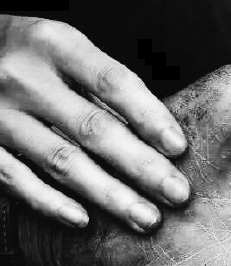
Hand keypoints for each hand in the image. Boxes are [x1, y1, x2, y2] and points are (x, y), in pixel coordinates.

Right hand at [0, 16, 190, 232]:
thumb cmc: (36, 58)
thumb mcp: (69, 51)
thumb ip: (108, 86)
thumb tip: (166, 140)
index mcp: (55, 44)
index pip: (112, 83)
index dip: (149, 116)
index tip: (179, 148)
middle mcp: (24, 77)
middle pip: (93, 129)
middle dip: (142, 166)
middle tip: (177, 194)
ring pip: (62, 161)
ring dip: (110, 195)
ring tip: (147, 219)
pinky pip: (16, 180)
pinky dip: (50, 203)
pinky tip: (83, 221)